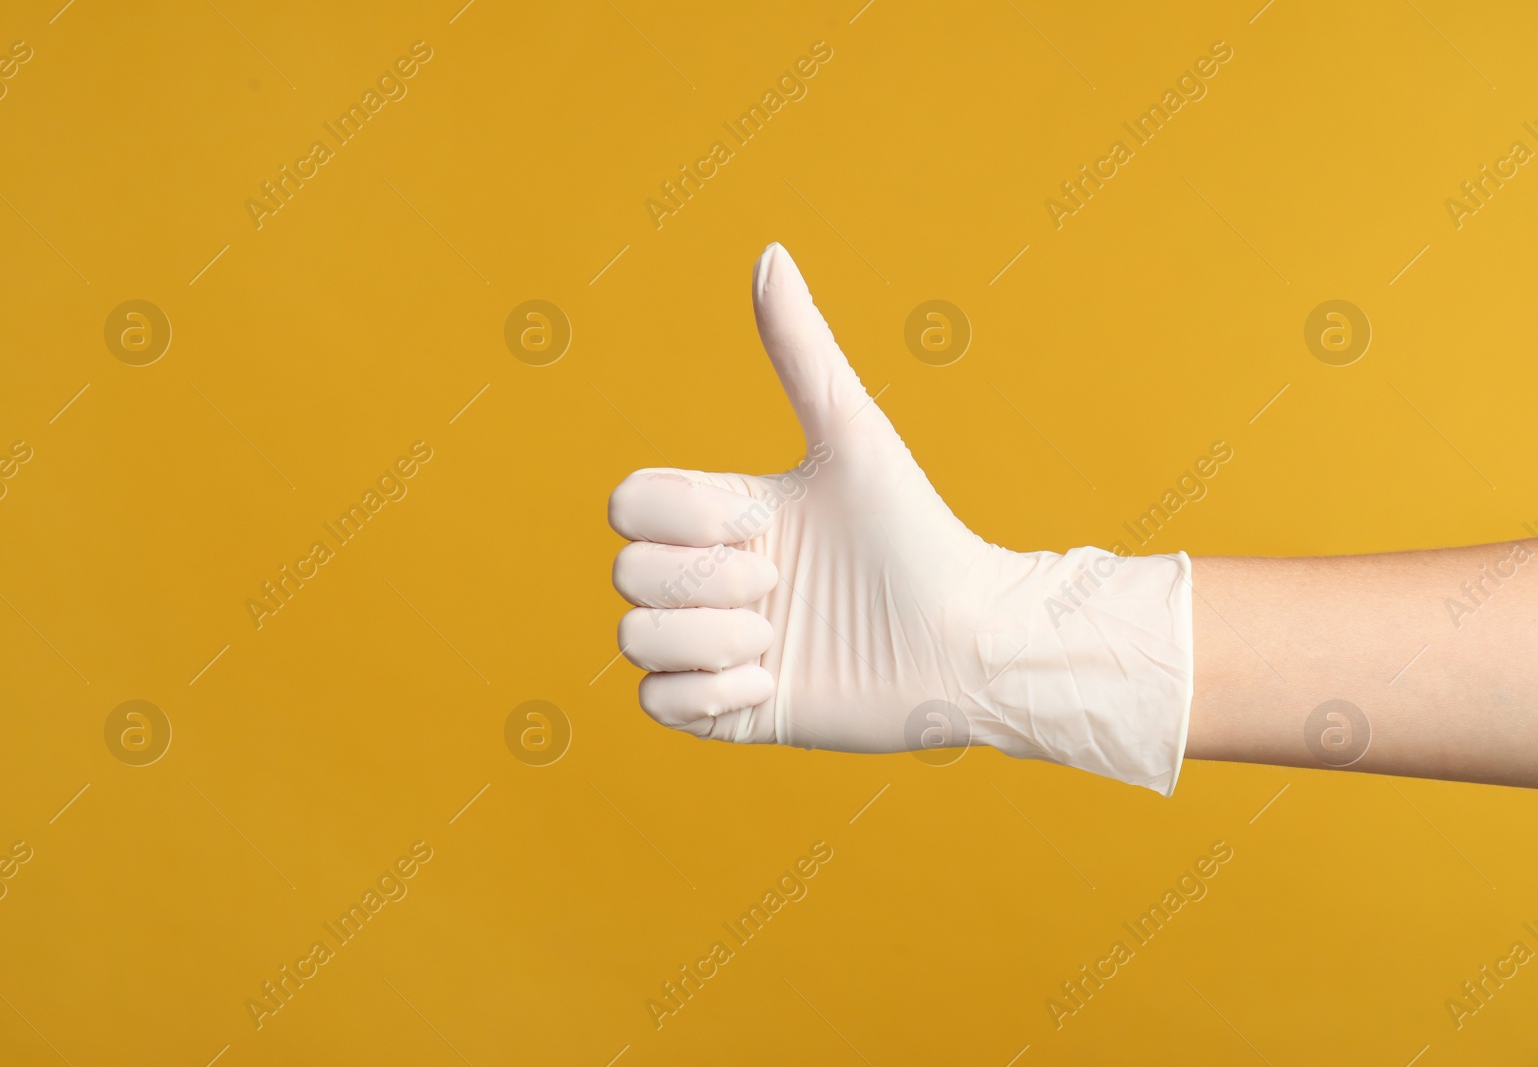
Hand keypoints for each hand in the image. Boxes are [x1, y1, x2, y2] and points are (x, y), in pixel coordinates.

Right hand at [607, 244, 1193, 793]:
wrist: (967, 642)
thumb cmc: (917, 535)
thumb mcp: (853, 439)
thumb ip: (802, 351)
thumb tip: (769, 252)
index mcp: (723, 513)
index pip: (629, 503)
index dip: (679, 516)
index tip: (760, 522)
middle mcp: (711, 577)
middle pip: (626, 572)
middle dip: (702, 583)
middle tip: (782, 587)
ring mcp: (716, 644)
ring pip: (631, 641)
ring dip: (704, 641)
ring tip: (775, 640)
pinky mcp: (732, 709)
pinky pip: (656, 706)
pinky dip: (706, 695)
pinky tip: (772, 683)